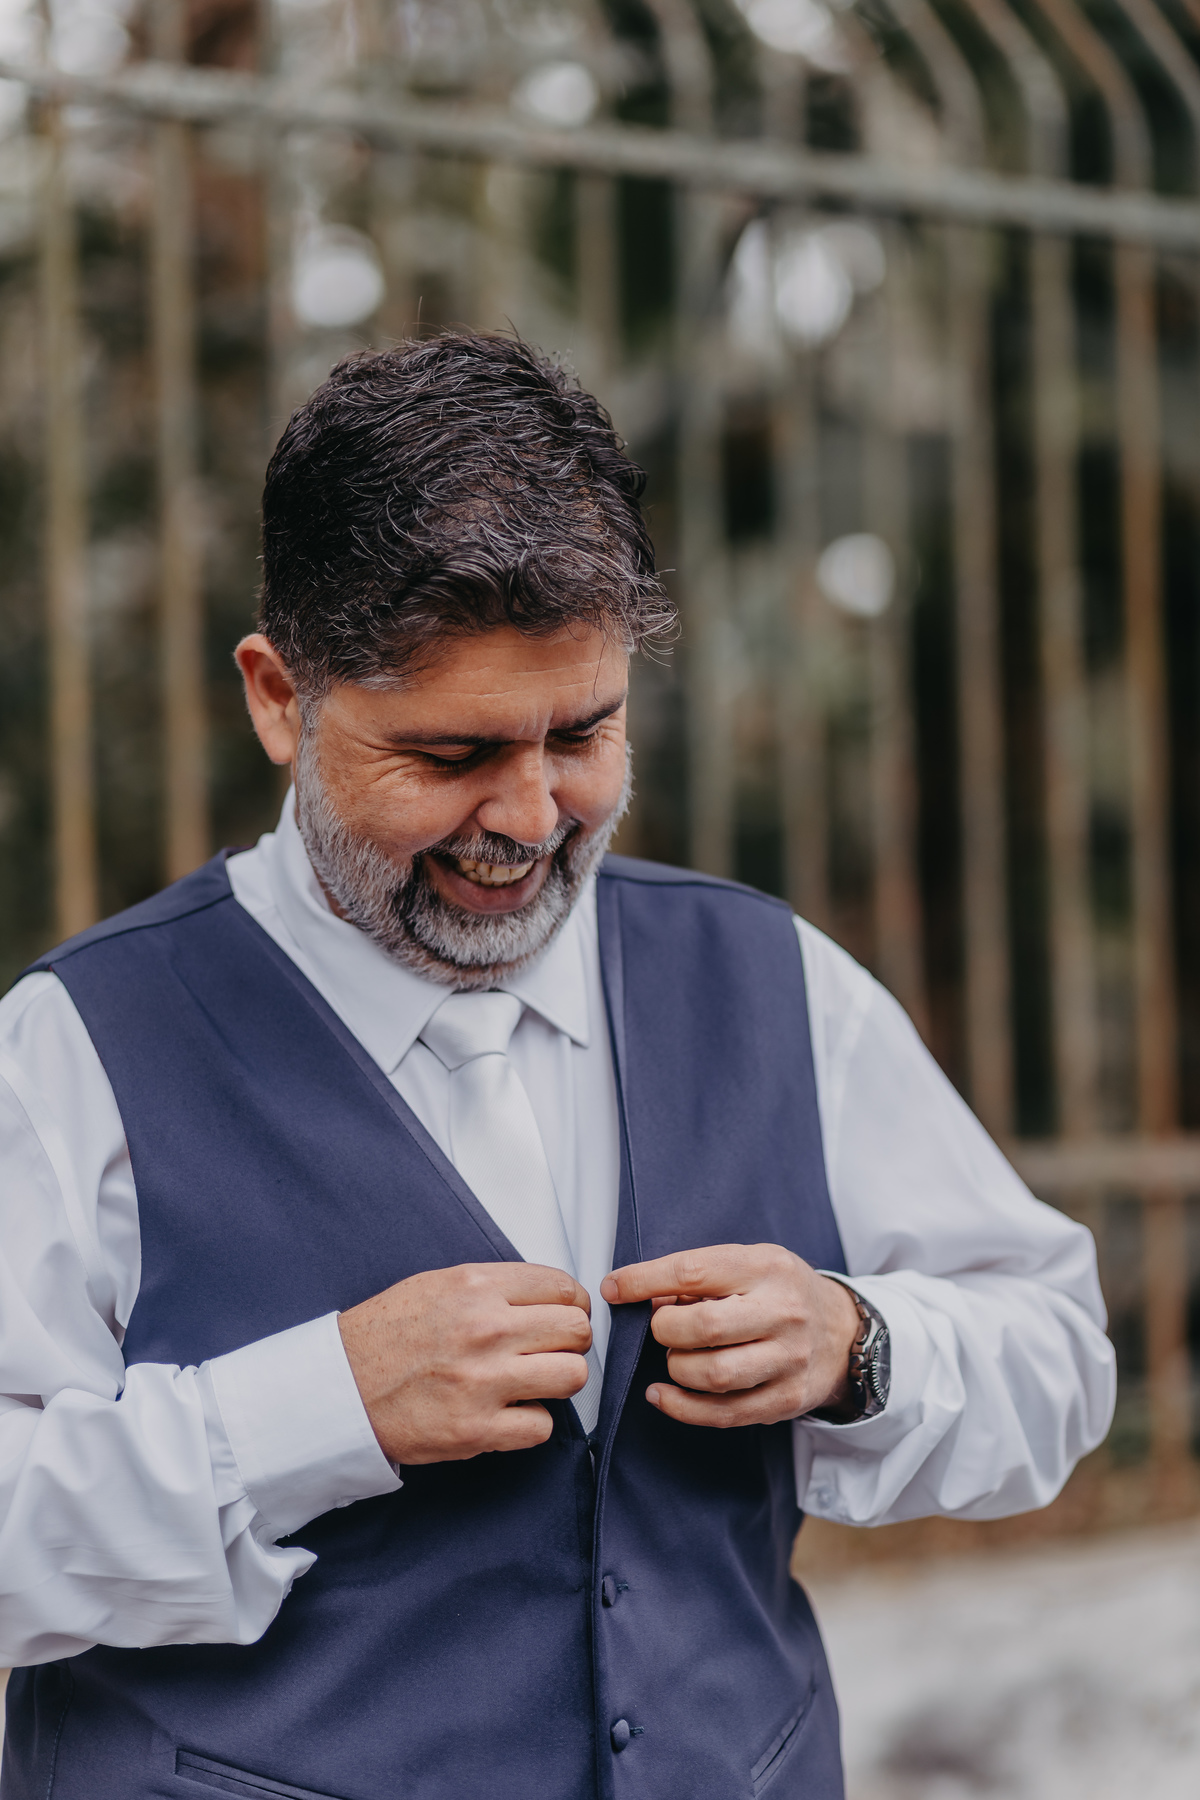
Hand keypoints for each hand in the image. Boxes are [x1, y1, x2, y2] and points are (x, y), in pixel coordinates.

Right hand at [338, 1263, 591, 1463]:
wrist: (339, 1388)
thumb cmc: (386, 1336)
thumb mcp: (438, 1285)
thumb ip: (494, 1287)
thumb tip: (548, 1296)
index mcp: (476, 1287)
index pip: (563, 1287)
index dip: (573, 1304)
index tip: (565, 1316)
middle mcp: (484, 1329)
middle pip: (577, 1331)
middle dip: (571, 1342)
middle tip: (552, 1351)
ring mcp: (483, 1381)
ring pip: (572, 1376)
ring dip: (559, 1381)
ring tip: (534, 1382)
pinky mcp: (476, 1430)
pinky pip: (542, 1426)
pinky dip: (532, 1423)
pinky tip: (509, 1413)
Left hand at [600, 1244, 860, 1427]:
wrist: (842, 1331)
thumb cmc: (778, 1291)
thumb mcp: (748, 1263)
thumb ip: (700, 1276)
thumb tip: (641, 1296)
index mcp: (766, 1268)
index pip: (694, 1272)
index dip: (645, 1280)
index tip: (614, 1288)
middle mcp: (783, 1313)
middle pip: (704, 1328)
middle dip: (664, 1331)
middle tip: (661, 1329)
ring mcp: (789, 1360)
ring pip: (714, 1375)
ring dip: (677, 1368)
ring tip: (675, 1357)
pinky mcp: (787, 1400)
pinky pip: (725, 1413)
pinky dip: (682, 1408)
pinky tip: (662, 1395)